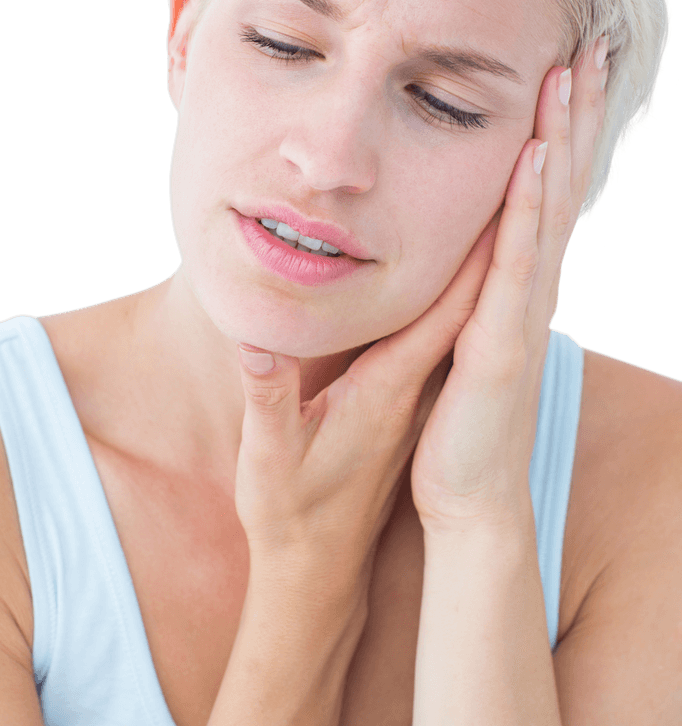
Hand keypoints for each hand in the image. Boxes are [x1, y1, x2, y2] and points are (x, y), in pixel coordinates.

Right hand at [234, 217, 500, 593]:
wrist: (316, 566)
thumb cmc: (291, 510)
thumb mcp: (269, 455)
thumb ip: (267, 397)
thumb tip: (255, 342)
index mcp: (386, 392)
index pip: (442, 319)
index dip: (470, 267)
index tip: (493, 214)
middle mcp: (410, 390)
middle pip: (460, 310)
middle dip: (483, 251)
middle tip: (501, 191)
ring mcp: (408, 398)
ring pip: (452, 323)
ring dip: (471, 272)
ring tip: (485, 216)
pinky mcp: (398, 404)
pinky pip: (433, 340)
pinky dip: (446, 301)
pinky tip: (443, 276)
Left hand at [409, 39, 609, 533]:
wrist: (468, 492)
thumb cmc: (463, 413)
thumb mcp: (466, 328)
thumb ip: (472, 280)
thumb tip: (467, 235)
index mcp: (520, 279)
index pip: (548, 186)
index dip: (565, 125)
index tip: (570, 62)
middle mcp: (533, 285)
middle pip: (563, 182)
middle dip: (579, 112)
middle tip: (593, 42)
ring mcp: (523, 310)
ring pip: (549, 209)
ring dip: (563, 138)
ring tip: (571, 73)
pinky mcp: (502, 343)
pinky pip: (517, 263)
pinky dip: (530, 207)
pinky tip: (537, 157)